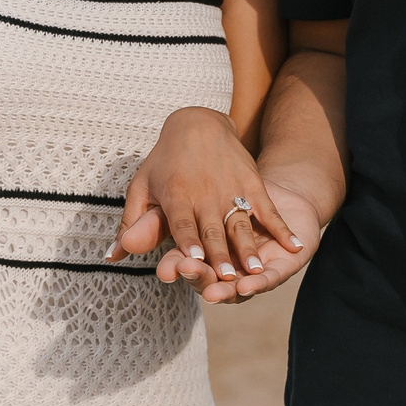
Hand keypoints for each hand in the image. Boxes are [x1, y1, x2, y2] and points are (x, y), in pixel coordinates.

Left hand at [117, 107, 309, 304]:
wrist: (198, 124)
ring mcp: (230, 188)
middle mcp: (204, 193)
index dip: (188, 242)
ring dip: (248, 248)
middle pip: (212, 228)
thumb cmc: (164, 161)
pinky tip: (293, 246)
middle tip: (228, 281)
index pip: (181, 223)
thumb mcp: (142, 187)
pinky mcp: (251, 182)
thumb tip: (112, 256)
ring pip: (239, 223)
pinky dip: (280, 228)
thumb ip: (131, 223)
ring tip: (257, 271)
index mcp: (176, 195)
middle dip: (220, 255)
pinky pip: (267, 209)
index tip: (194, 262)